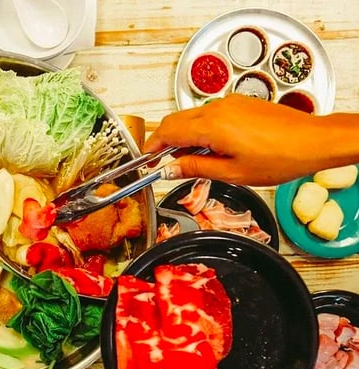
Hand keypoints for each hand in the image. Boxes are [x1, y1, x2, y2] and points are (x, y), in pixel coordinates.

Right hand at [143, 94, 357, 185]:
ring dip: (184, 136)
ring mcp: (229, 103)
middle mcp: (217, 109)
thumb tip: (170, 169)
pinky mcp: (240, 103)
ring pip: (191, 117)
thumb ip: (194, 168)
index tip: (146, 160)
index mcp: (211, 126)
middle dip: (164, 141)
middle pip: (174, 120)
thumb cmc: (279, 158)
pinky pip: (209, 113)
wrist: (313, 141)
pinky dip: (201, 129)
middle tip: (164, 163)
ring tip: (193, 160)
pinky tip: (212, 148)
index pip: (167, 132)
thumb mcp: (231, 173)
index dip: (152, 147)